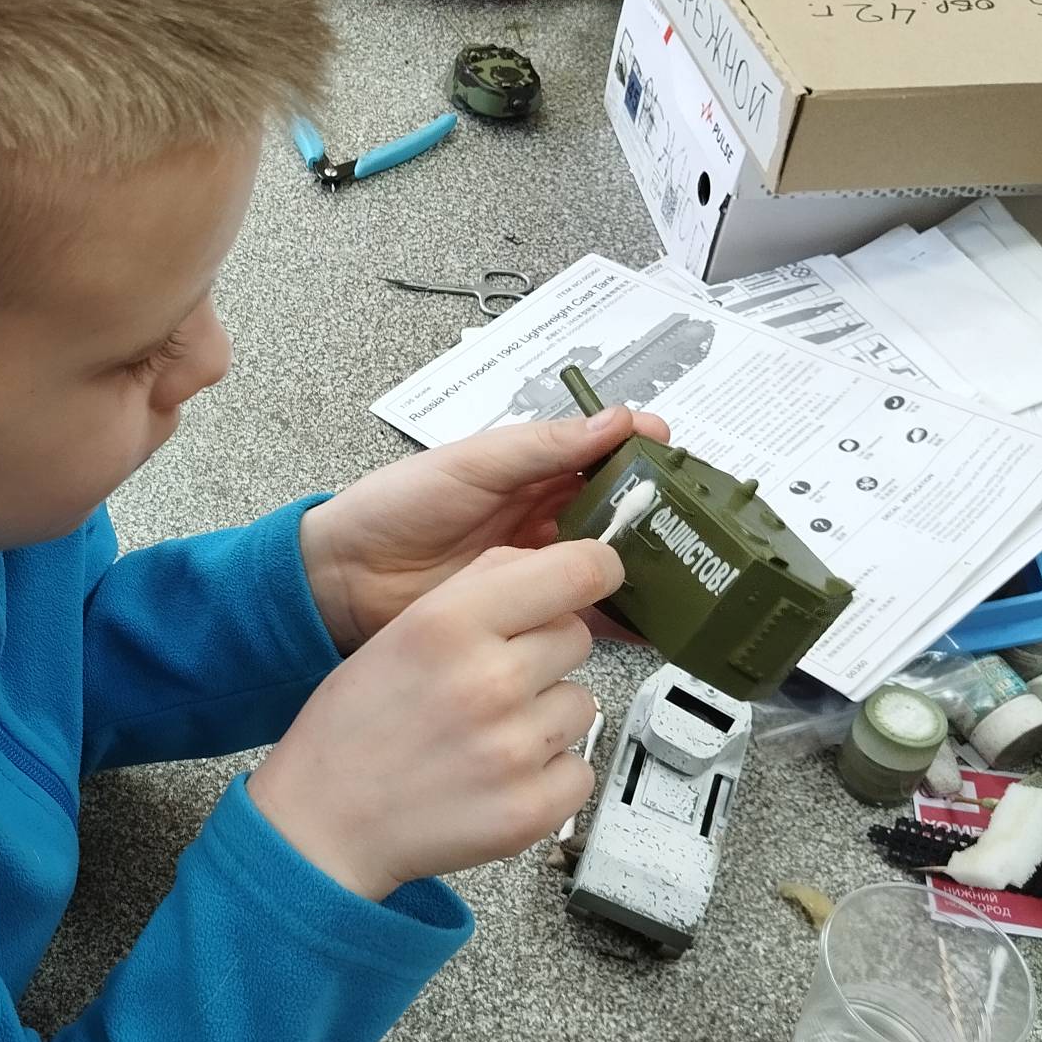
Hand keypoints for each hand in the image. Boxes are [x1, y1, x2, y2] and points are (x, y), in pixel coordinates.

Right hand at [250, 543, 617, 897]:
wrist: (324, 822)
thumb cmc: (355, 725)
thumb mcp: (400, 631)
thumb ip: (477, 587)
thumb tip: (550, 563)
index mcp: (448, 624)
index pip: (573, 572)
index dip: (596, 571)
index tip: (595, 578)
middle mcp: (488, 681)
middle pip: (577, 638)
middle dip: (545, 654)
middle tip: (493, 681)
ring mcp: (514, 749)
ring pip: (581, 703)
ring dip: (546, 716)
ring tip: (487, 735)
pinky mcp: (531, 809)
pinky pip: (579, 769)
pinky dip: (548, 775)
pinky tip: (497, 777)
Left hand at [299, 406, 669, 653]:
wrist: (342, 579)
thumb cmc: (391, 508)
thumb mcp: (470, 464)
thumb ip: (542, 446)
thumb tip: (615, 421)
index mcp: (530, 470)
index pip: (604, 456)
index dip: (644, 457)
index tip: (679, 460)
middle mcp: (543, 517)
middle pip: (621, 513)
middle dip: (660, 517)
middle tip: (699, 526)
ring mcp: (538, 566)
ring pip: (611, 563)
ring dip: (648, 567)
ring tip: (689, 572)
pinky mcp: (528, 612)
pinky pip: (586, 613)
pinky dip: (620, 616)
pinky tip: (650, 620)